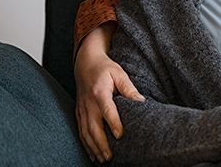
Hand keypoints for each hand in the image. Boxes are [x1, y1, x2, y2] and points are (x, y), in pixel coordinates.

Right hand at [74, 24, 143, 162]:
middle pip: (93, 127)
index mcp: (100, 92)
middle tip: (110, 156)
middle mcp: (88, 103)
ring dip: (93, 147)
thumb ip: (129, 88)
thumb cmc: (104, 68)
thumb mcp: (119, 73)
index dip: (113, 123)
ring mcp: (82, 109)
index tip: (120, 135)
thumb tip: (141, 101)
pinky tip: (92, 154)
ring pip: (85, 132)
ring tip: (102, 159)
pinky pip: (80, 131)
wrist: (85, 63)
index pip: (107, 110)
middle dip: (101, 144)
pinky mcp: (79, 113)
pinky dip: (85, 144)